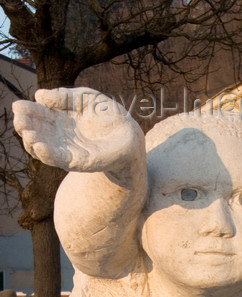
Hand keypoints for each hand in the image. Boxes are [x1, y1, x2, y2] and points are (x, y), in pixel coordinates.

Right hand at [13, 87, 142, 173]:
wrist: (128, 135)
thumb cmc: (107, 115)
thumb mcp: (85, 98)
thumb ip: (64, 96)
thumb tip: (40, 96)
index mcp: (60, 118)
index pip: (38, 115)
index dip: (27, 111)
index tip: (18, 107)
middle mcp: (60, 135)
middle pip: (36, 131)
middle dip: (25, 126)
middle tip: (19, 119)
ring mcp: (66, 149)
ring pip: (42, 147)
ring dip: (31, 140)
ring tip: (27, 132)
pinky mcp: (76, 162)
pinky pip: (57, 159)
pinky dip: (46, 154)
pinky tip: (38, 145)